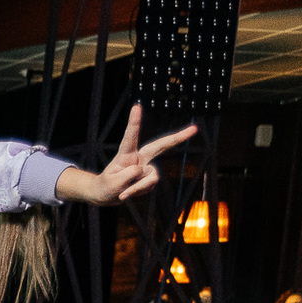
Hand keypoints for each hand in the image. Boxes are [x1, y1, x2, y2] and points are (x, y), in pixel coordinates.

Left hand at [68, 106, 197, 204]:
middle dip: (178, 137)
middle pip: (160, 145)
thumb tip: (146, 171)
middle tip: (195, 128)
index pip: (131, 137)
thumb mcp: (112, 183)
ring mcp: (147, 167)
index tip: (136, 106)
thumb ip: (129, 175)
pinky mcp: (150, 177)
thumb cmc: (106, 186)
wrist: (107, 195)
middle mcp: (140, 157)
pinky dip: (137, 192)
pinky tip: (128, 192)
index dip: (134, 122)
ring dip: (136, 187)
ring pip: (151, 177)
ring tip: (123, 192)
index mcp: (126, 154)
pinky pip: (148, 186)